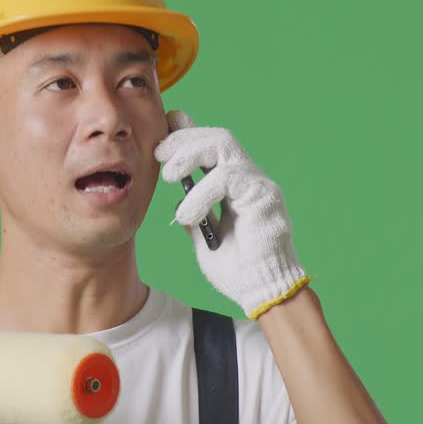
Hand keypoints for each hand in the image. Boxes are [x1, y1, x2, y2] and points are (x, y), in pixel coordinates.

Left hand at [153, 109, 311, 319]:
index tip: (163, 131)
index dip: (187, 132)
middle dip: (183, 138)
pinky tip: (188, 215)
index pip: (212, 146)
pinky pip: (227, 178)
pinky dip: (201, 193)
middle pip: (217, 137)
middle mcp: (247, 178)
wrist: (259, 293)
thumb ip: (193, 214)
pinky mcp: (263, 195)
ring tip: (169, 176)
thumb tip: (177, 199)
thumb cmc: (236, 270)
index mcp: (234, 185)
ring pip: (223, 145)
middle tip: (159, 153)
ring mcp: (257, 183)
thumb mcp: (203, 237)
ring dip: (189, 155)